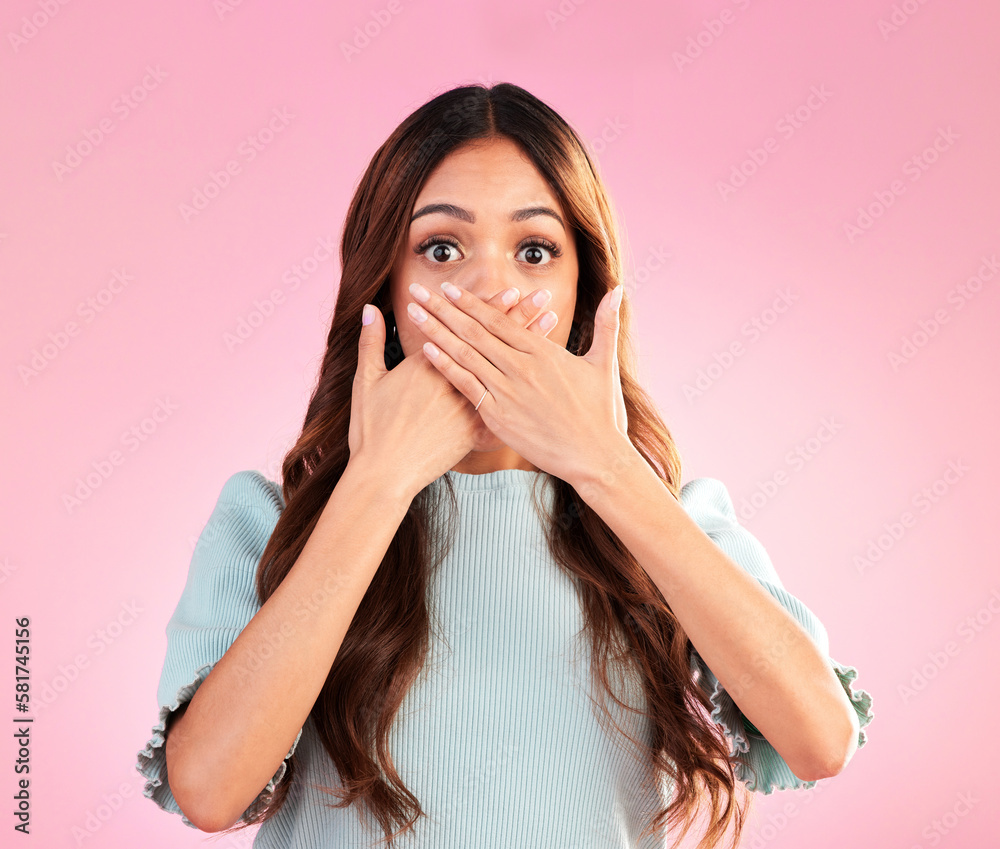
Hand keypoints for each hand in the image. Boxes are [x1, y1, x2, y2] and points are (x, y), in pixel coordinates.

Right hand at [348, 286, 564, 497]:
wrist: (383, 475)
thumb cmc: (371, 430)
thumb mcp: (367, 382)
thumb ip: (371, 343)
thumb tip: (369, 310)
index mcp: (429, 366)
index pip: (466, 330)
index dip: (490, 309)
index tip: (512, 291)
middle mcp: (454, 383)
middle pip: (494, 345)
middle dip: (520, 319)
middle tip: (542, 298)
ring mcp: (466, 409)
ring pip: (506, 373)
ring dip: (530, 351)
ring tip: (551, 327)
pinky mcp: (473, 434)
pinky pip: (505, 414)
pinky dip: (526, 397)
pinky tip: (547, 385)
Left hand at [403, 280, 629, 486]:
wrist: (597, 457)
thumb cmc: (602, 413)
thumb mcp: (605, 364)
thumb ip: (605, 323)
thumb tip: (617, 289)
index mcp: (544, 352)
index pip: (499, 320)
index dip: (470, 302)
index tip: (448, 288)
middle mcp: (523, 367)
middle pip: (475, 331)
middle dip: (443, 308)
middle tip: (418, 290)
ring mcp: (509, 392)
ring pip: (465, 354)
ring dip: (437, 331)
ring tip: (414, 313)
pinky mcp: (500, 417)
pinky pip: (467, 386)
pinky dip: (447, 367)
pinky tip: (427, 352)